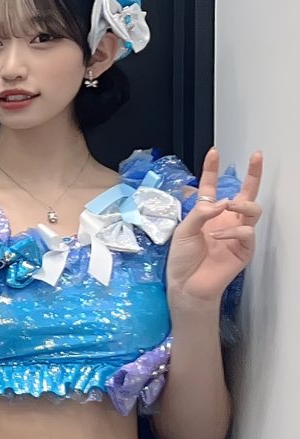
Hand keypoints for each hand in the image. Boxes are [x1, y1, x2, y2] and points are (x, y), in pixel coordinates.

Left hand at [165, 149, 262, 309]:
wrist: (186, 285)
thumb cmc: (182, 260)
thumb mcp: (183, 231)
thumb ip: (200, 213)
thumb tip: (221, 202)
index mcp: (208, 214)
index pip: (212, 187)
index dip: (212, 170)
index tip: (214, 152)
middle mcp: (225, 221)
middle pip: (245, 193)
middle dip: (253, 174)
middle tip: (256, 157)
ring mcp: (236, 234)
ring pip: (253, 209)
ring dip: (242, 203)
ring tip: (230, 205)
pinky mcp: (244, 249)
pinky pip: (246, 232)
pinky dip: (232, 231)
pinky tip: (218, 236)